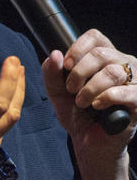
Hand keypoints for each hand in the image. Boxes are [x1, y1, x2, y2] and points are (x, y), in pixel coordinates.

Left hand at [42, 28, 136, 179]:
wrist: (88, 142)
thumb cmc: (76, 113)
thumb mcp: (57, 91)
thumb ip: (51, 72)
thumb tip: (54, 54)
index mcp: (105, 58)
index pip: (96, 37)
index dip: (77, 48)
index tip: (65, 66)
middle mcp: (123, 66)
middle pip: (102, 53)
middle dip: (79, 72)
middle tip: (70, 89)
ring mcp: (134, 83)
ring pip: (113, 71)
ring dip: (90, 87)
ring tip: (81, 101)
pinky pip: (127, 92)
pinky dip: (106, 97)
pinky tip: (96, 106)